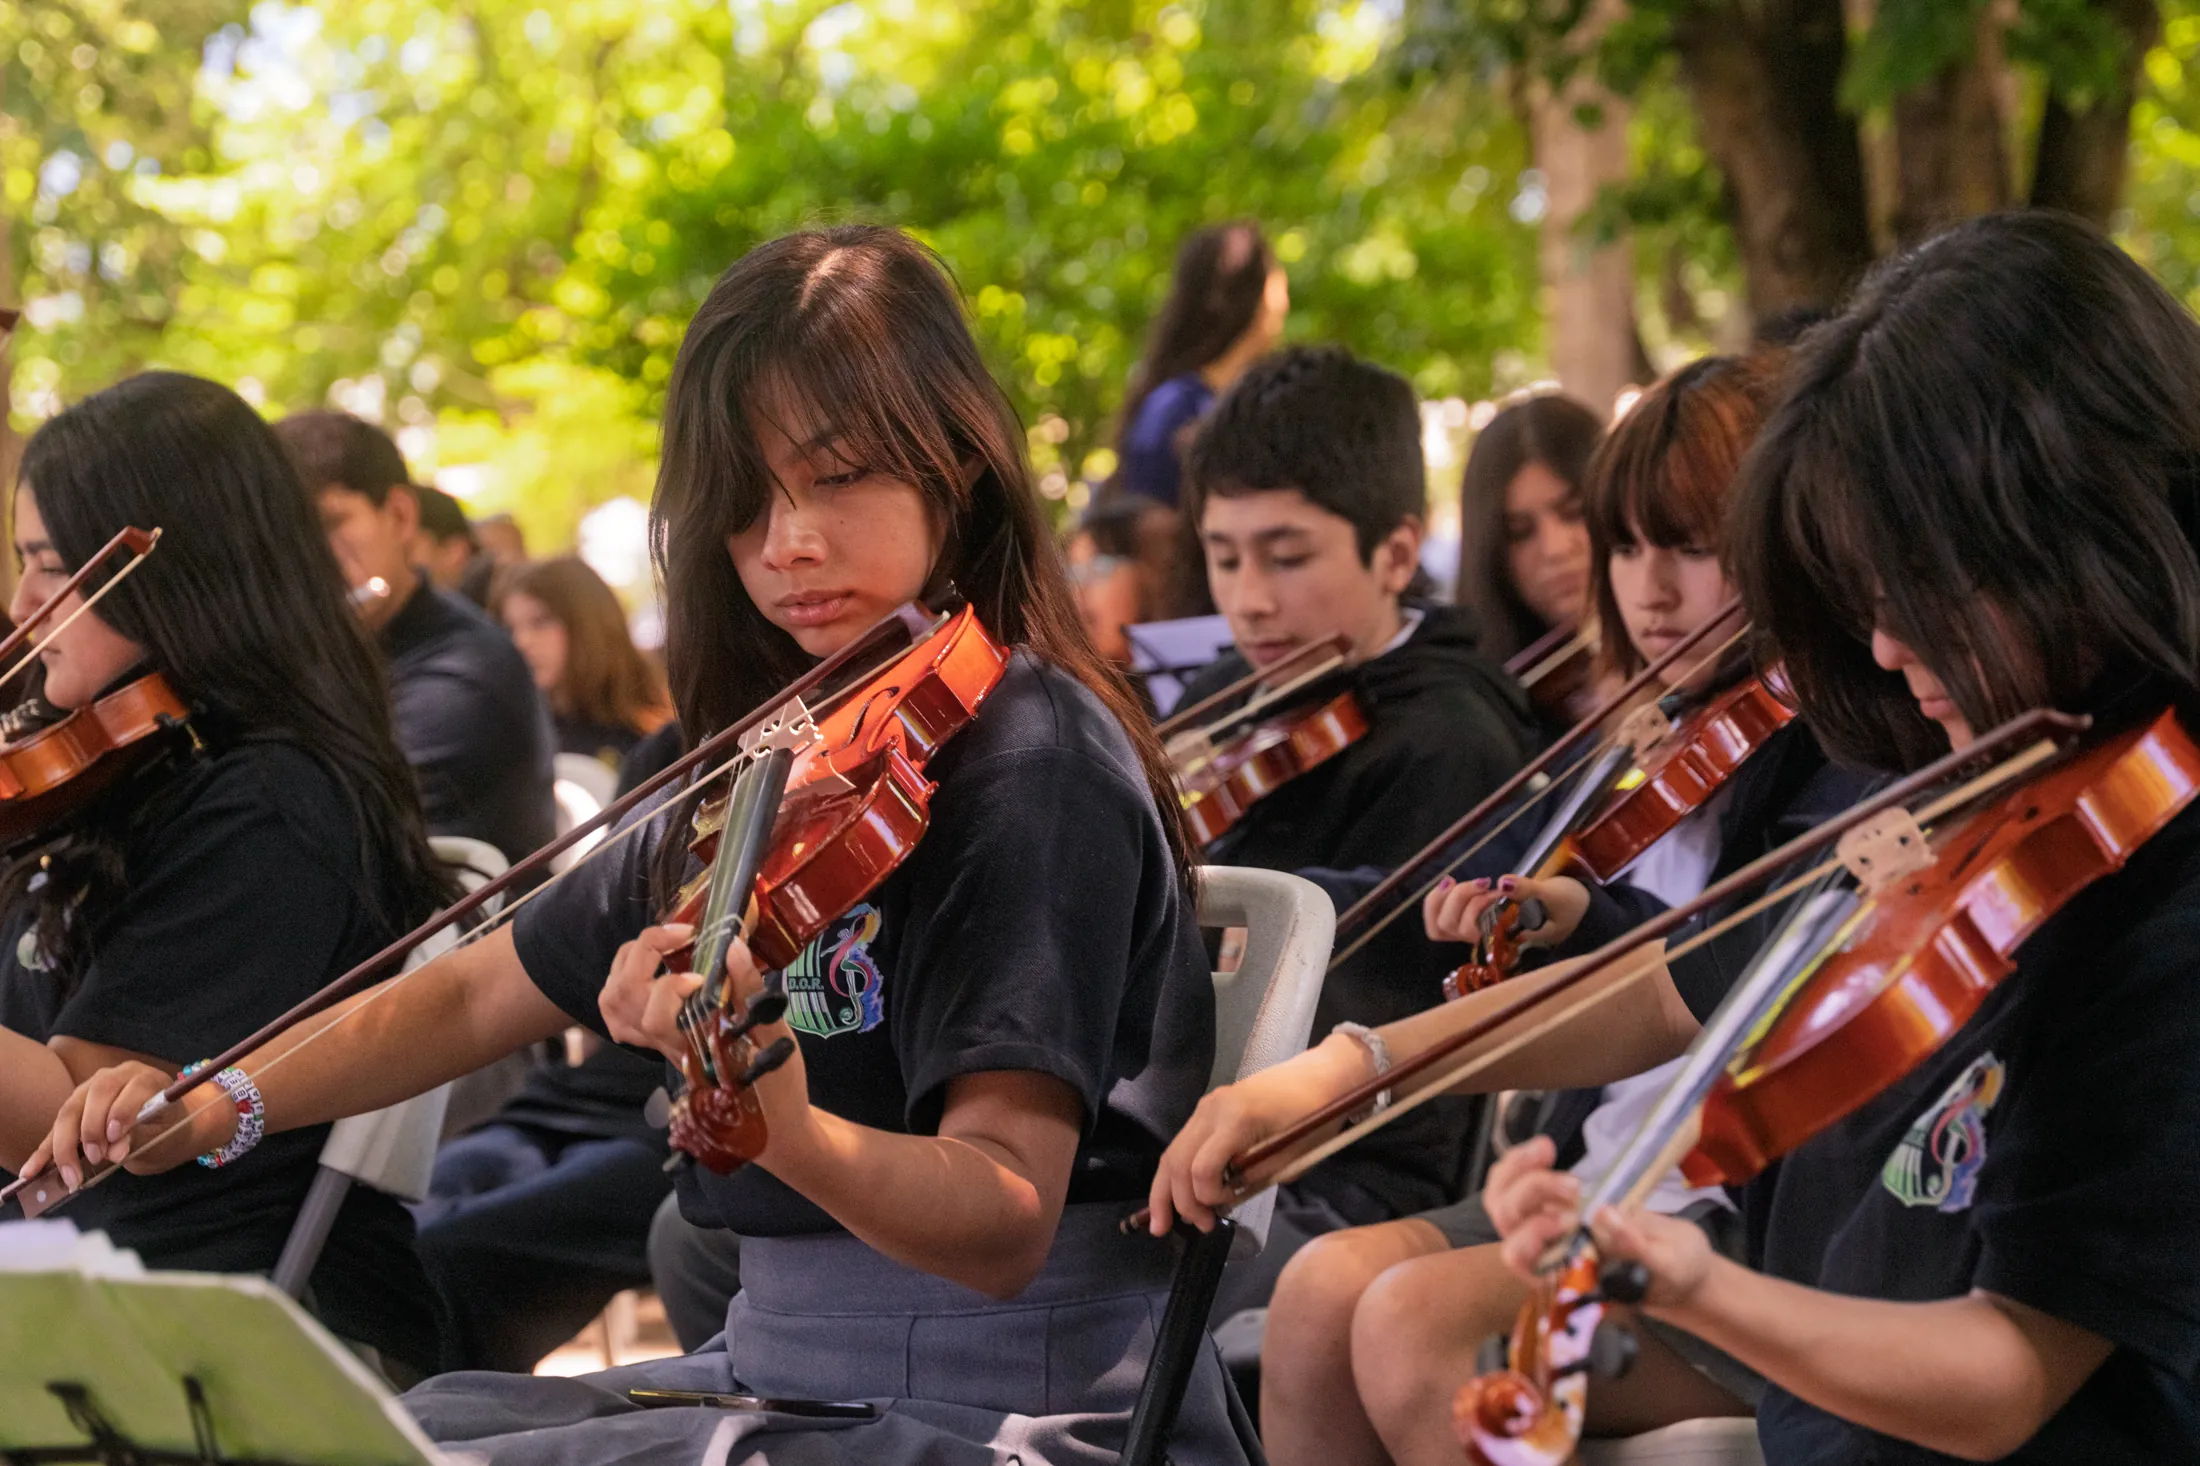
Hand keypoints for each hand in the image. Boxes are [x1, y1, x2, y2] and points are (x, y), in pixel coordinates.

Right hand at [19, 1060, 227, 1188]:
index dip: (122, 1110)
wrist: (165, 1126)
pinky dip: (44, 1152)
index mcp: (146, 1078)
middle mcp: (116, 1077)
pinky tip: (31, 1171)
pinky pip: (55, 1129)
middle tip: (97, 1158)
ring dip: (65, 1143)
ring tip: (71, 1174)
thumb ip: (140, 1137)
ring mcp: (90, 1090)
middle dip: (91, 1128)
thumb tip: (115, 1151)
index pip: (132, 1086)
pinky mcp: (74, 1110)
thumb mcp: (164, 1134)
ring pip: (69, 1110)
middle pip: (95, 1094)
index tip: (116, 1137)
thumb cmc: (168, 1129)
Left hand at [601, 924, 818, 1171]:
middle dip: (644, 952)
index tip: (702, 973)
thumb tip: (733, 947)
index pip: (656, 1016)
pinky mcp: (656, 1042)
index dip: (671, 985)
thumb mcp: (776, 1036)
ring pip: (612, 1003)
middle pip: (622, 999)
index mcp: (692, 1048)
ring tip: (663, 943)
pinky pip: (618, 1011)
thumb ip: (751, 992)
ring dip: (629, 962)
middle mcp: (665, 1047)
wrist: (770, 1125)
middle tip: (681, 934)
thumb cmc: (777, 1086)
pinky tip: (653, 969)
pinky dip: (624, 980)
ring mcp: (656, 1046)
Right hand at [1145, 1031, 1371, 1234]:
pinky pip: (1184, 1142)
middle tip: (1195, 1227)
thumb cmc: (1315, 1118)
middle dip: (1179, 1201)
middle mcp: (1212, 1110)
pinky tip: (1182, 1192)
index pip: (1202, 1169)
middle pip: (1177, 1161)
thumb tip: (1224, 1198)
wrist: (1318, 1076)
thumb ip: (1253, 1178)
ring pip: (1173, 1151)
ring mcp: (1207, 1105)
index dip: (1208, 1198)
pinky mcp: (1208, 1106)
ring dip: (1167, 1189)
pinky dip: (1179, 1170)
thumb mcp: (1291, 1158)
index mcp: (1236, 1120)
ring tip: (1164, 1221)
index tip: (1225, 1210)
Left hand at [1424, 873, 1589, 948]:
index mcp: (1503, 945)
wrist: (1573, 907)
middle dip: (1461, 898)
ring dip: (1448, 896)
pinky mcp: (1467, 918)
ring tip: (1473, 882)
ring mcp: (1472, 931)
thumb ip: (1529, 891)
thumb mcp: (1554, 896)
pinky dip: (1438, 897)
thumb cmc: (1567, 907)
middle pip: (1447, 928)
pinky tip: (1451, 881)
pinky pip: (1438, 916)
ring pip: (1438, 924)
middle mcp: (1482, 942)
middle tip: (1486, 884)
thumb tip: (1504, 883)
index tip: (1489, 890)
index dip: (1469, 912)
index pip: (1468, 938)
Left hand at [1483, 1136, 1713, 1309]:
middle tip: (1575, 1184)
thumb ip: (1636, 1247)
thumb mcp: (1671, 1263)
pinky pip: (1516, 1184)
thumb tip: (1604, 1215)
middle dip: (1532, 1194)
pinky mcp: (1553, 1205)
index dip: (1533, 1235)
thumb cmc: (1676, 1270)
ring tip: (1548, 1149)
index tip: (1570, 1219)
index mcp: (1571, 1280)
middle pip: (1509, 1226)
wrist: (1680, 1261)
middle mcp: (1550, 1257)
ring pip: (1503, 1202)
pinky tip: (1545, 1148)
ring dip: (1519, 1172)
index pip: (1526, 1262)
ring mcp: (1548, 1230)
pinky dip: (1521, 1162)